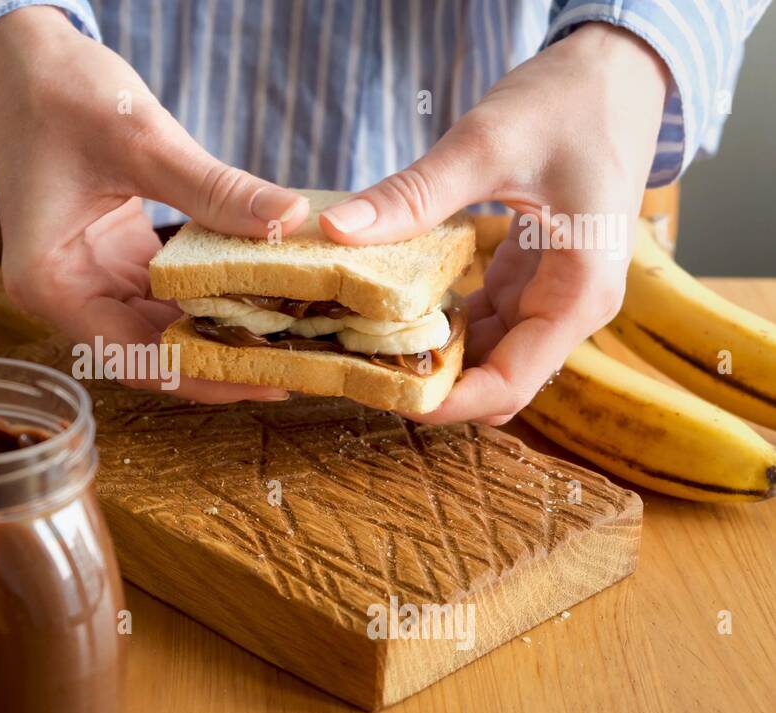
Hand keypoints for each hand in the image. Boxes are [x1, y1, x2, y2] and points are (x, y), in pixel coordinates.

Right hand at [0, 7, 308, 401]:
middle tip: (295, 364)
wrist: (23, 56)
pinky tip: (255, 295)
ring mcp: (85, 277)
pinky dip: (204, 294)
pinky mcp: (109, 257)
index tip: (267, 378)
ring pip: (159, 327)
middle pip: (149, 353)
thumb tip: (288, 221)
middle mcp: (62, 293)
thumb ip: (215, 190)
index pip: (134, 358)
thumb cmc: (61, 92)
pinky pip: (162, 292)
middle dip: (218, 359)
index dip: (203, 374)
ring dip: (215, 330)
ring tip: (286, 338)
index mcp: (51, 283)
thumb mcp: (143, 141)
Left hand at [320, 23, 669, 424]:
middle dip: (429, 384)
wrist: (614, 68)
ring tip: (359, 345)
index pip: (509, 384)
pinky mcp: (527, 275)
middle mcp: (569, 307)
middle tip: (355, 368)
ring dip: (429, 356)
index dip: (446, 403)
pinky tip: (388, 311)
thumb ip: (415, 194)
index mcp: (579, 295)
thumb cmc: (571, 102)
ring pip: (485, 354)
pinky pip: (480, 320)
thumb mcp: (487, 144)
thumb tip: (340, 229)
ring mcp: (549, 293)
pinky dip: (438, 323)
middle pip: (494, 378)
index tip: (381, 396)